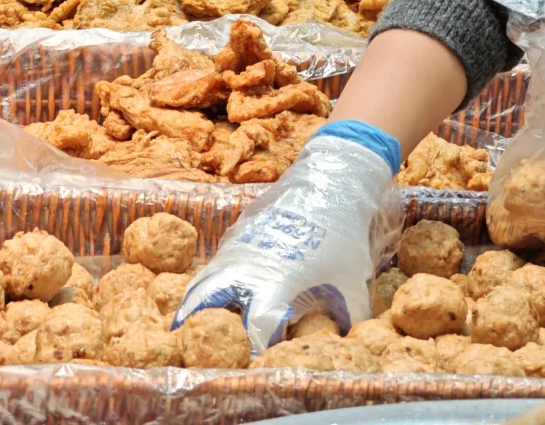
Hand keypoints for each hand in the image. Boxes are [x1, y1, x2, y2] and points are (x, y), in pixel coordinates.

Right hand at [173, 126, 400, 347]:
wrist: (332, 181)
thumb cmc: (343, 237)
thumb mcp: (352, 284)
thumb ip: (343, 319)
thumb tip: (340, 343)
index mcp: (272, 287)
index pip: (252, 334)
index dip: (250, 353)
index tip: (251, 364)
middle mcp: (245, 268)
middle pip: (204, 305)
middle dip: (197, 328)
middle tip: (192, 346)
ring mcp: (237, 246)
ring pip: (203, 281)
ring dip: (198, 303)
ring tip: (194, 324)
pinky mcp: (237, 230)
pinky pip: (215, 262)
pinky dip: (210, 279)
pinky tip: (218, 290)